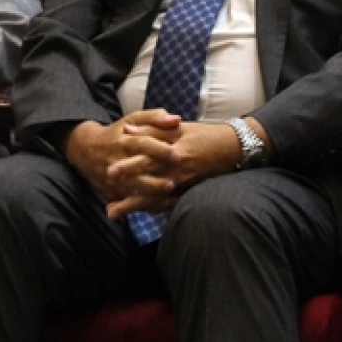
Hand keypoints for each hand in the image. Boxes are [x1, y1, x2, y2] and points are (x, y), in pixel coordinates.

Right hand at [64, 109, 182, 211]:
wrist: (86, 150)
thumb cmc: (118, 132)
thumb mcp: (133, 119)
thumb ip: (155, 118)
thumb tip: (177, 119)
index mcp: (124, 140)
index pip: (142, 144)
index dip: (159, 150)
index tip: (177, 155)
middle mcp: (117, 160)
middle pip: (135, 171)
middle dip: (153, 178)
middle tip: (173, 183)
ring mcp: (113, 178)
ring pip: (130, 188)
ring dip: (149, 193)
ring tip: (168, 194)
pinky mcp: (112, 190)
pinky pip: (127, 200)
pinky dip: (144, 204)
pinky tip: (161, 205)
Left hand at [104, 119, 242, 218]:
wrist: (231, 148)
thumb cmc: (204, 135)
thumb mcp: (178, 128)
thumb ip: (152, 128)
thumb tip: (126, 130)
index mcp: (174, 151)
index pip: (148, 160)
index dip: (129, 166)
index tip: (110, 172)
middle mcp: (177, 171)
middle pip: (149, 186)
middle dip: (129, 196)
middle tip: (109, 206)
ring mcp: (183, 185)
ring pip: (155, 199)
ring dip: (135, 207)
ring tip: (114, 213)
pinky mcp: (188, 192)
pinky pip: (167, 204)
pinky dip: (151, 209)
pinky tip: (136, 212)